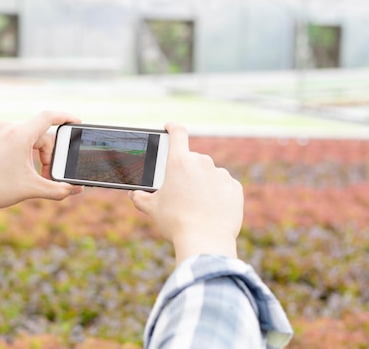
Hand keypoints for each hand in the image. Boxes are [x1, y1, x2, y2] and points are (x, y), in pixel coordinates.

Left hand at [0, 110, 83, 209]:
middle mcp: (6, 127)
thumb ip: (58, 189)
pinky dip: (14, 148)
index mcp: (20, 135)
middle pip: (38, 134)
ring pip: (22, 135)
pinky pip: (6, 136)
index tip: (76, 122)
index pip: (49, 116)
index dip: (66, 117)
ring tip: (24, 171)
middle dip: (45, 153)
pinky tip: (8, 165)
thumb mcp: (31, 189)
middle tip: (43, 173)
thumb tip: (77, 188)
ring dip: (30, 151)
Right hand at [129, 123, 242, 263]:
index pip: (177, 133)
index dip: (172, 128)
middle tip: (181, 192)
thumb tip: (134, 193)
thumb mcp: (151, 208)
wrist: (205, 240)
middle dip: (186, 172)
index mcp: (179, 161)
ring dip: (203, 184)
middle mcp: (202, 162)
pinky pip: (223, 186)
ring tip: (196, 206)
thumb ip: (140, 197)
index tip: (169, 127)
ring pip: (209, 174)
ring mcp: (220, 174)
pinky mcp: (234, 188)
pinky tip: (211, 210)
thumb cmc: (175, 222)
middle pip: (192, 160)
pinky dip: (218, 194)